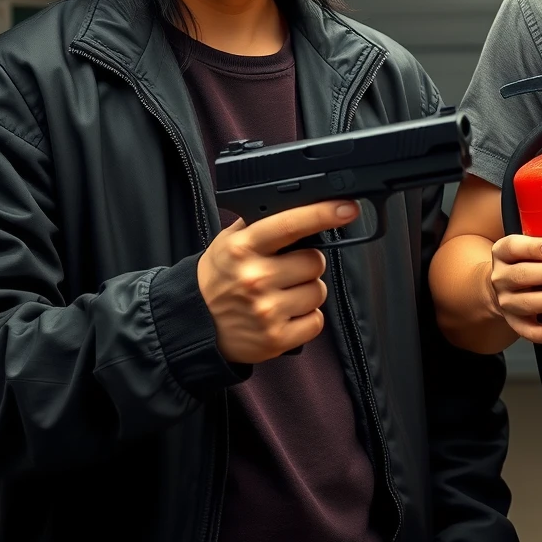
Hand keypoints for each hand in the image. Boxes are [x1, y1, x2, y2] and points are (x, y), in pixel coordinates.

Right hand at [197, 201, 358, 361]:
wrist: (194, 324)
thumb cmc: (219, 277)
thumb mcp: (229, 241)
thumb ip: (262, 222)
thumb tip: (302, 203)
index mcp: (243, 247)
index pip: (290, 224)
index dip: (322, 214)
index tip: (347, 208)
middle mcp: (255, 278)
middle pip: (315, 261)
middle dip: (308, 263)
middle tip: (286, 268)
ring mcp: (266, 310)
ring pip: (318, 291)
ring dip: (307, 290)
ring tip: (282, 292)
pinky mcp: (276, 339)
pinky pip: (316, 321)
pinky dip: (307, 317)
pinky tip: (286, 313)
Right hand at [487, 235, 541, 343]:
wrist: (505, 287)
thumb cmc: (525, 263)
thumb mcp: (529, 249)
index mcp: (503, 253)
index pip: (513, 247)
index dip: (534, 248)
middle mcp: (502, 277)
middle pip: (522, 275)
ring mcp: (507, 302)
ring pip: (527, 303)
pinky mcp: (515, 323)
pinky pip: (530, 331)